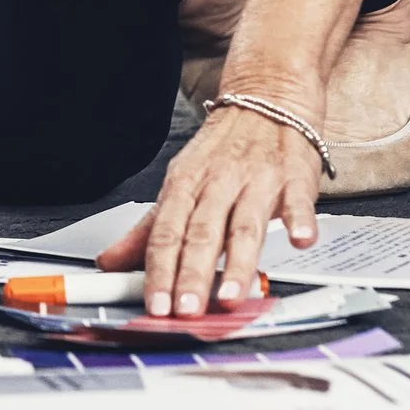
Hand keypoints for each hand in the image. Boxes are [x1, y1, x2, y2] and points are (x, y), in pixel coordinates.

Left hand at [97, 101, 321, 315]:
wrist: (267, 100)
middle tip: (186, 309)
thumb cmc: (223, 150)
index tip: (155, 306)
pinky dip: (298, 220)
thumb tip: (110, 262)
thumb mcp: (181, 182)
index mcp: (184, 185)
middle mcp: (217, 183)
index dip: (158, 271)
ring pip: (244, 225)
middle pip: (201, 233)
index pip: (165, 233)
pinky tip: (299, 240)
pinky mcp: (294, 179)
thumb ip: (149, 229)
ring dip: (237, 262)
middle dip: (191, 274)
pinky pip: (297, 202)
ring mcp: (257, 181)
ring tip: (232, 296)